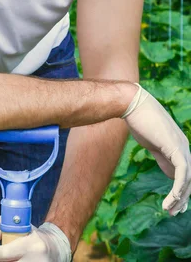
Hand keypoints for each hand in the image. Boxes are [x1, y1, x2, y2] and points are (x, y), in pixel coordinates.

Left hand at [0, 215, 71, 261]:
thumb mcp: (19, 225)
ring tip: (16, 259)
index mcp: (31, 244)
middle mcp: (36, 259)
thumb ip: (0, 224)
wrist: (55, 248)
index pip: (3, 254)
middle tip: (7, 257)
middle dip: (4, 261)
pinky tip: (20, 261)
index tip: (1, 250)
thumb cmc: (32, 235)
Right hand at [122, 84, 190, 215]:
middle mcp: (184, 146)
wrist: (132, 104)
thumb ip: (162, 155)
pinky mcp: (174, 147)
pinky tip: (172, 199)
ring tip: (169, 210)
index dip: (182, 191)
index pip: (186, 173)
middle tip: (173, 212)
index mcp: (179, 145)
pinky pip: (182, 173)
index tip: (175, 205)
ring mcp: (181, 146)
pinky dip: (178, 188)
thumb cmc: (139, 120)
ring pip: (188, 178)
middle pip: (189, 178)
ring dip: (180, 198)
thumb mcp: (153, 142)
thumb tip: (168, 171)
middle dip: (182, 198)